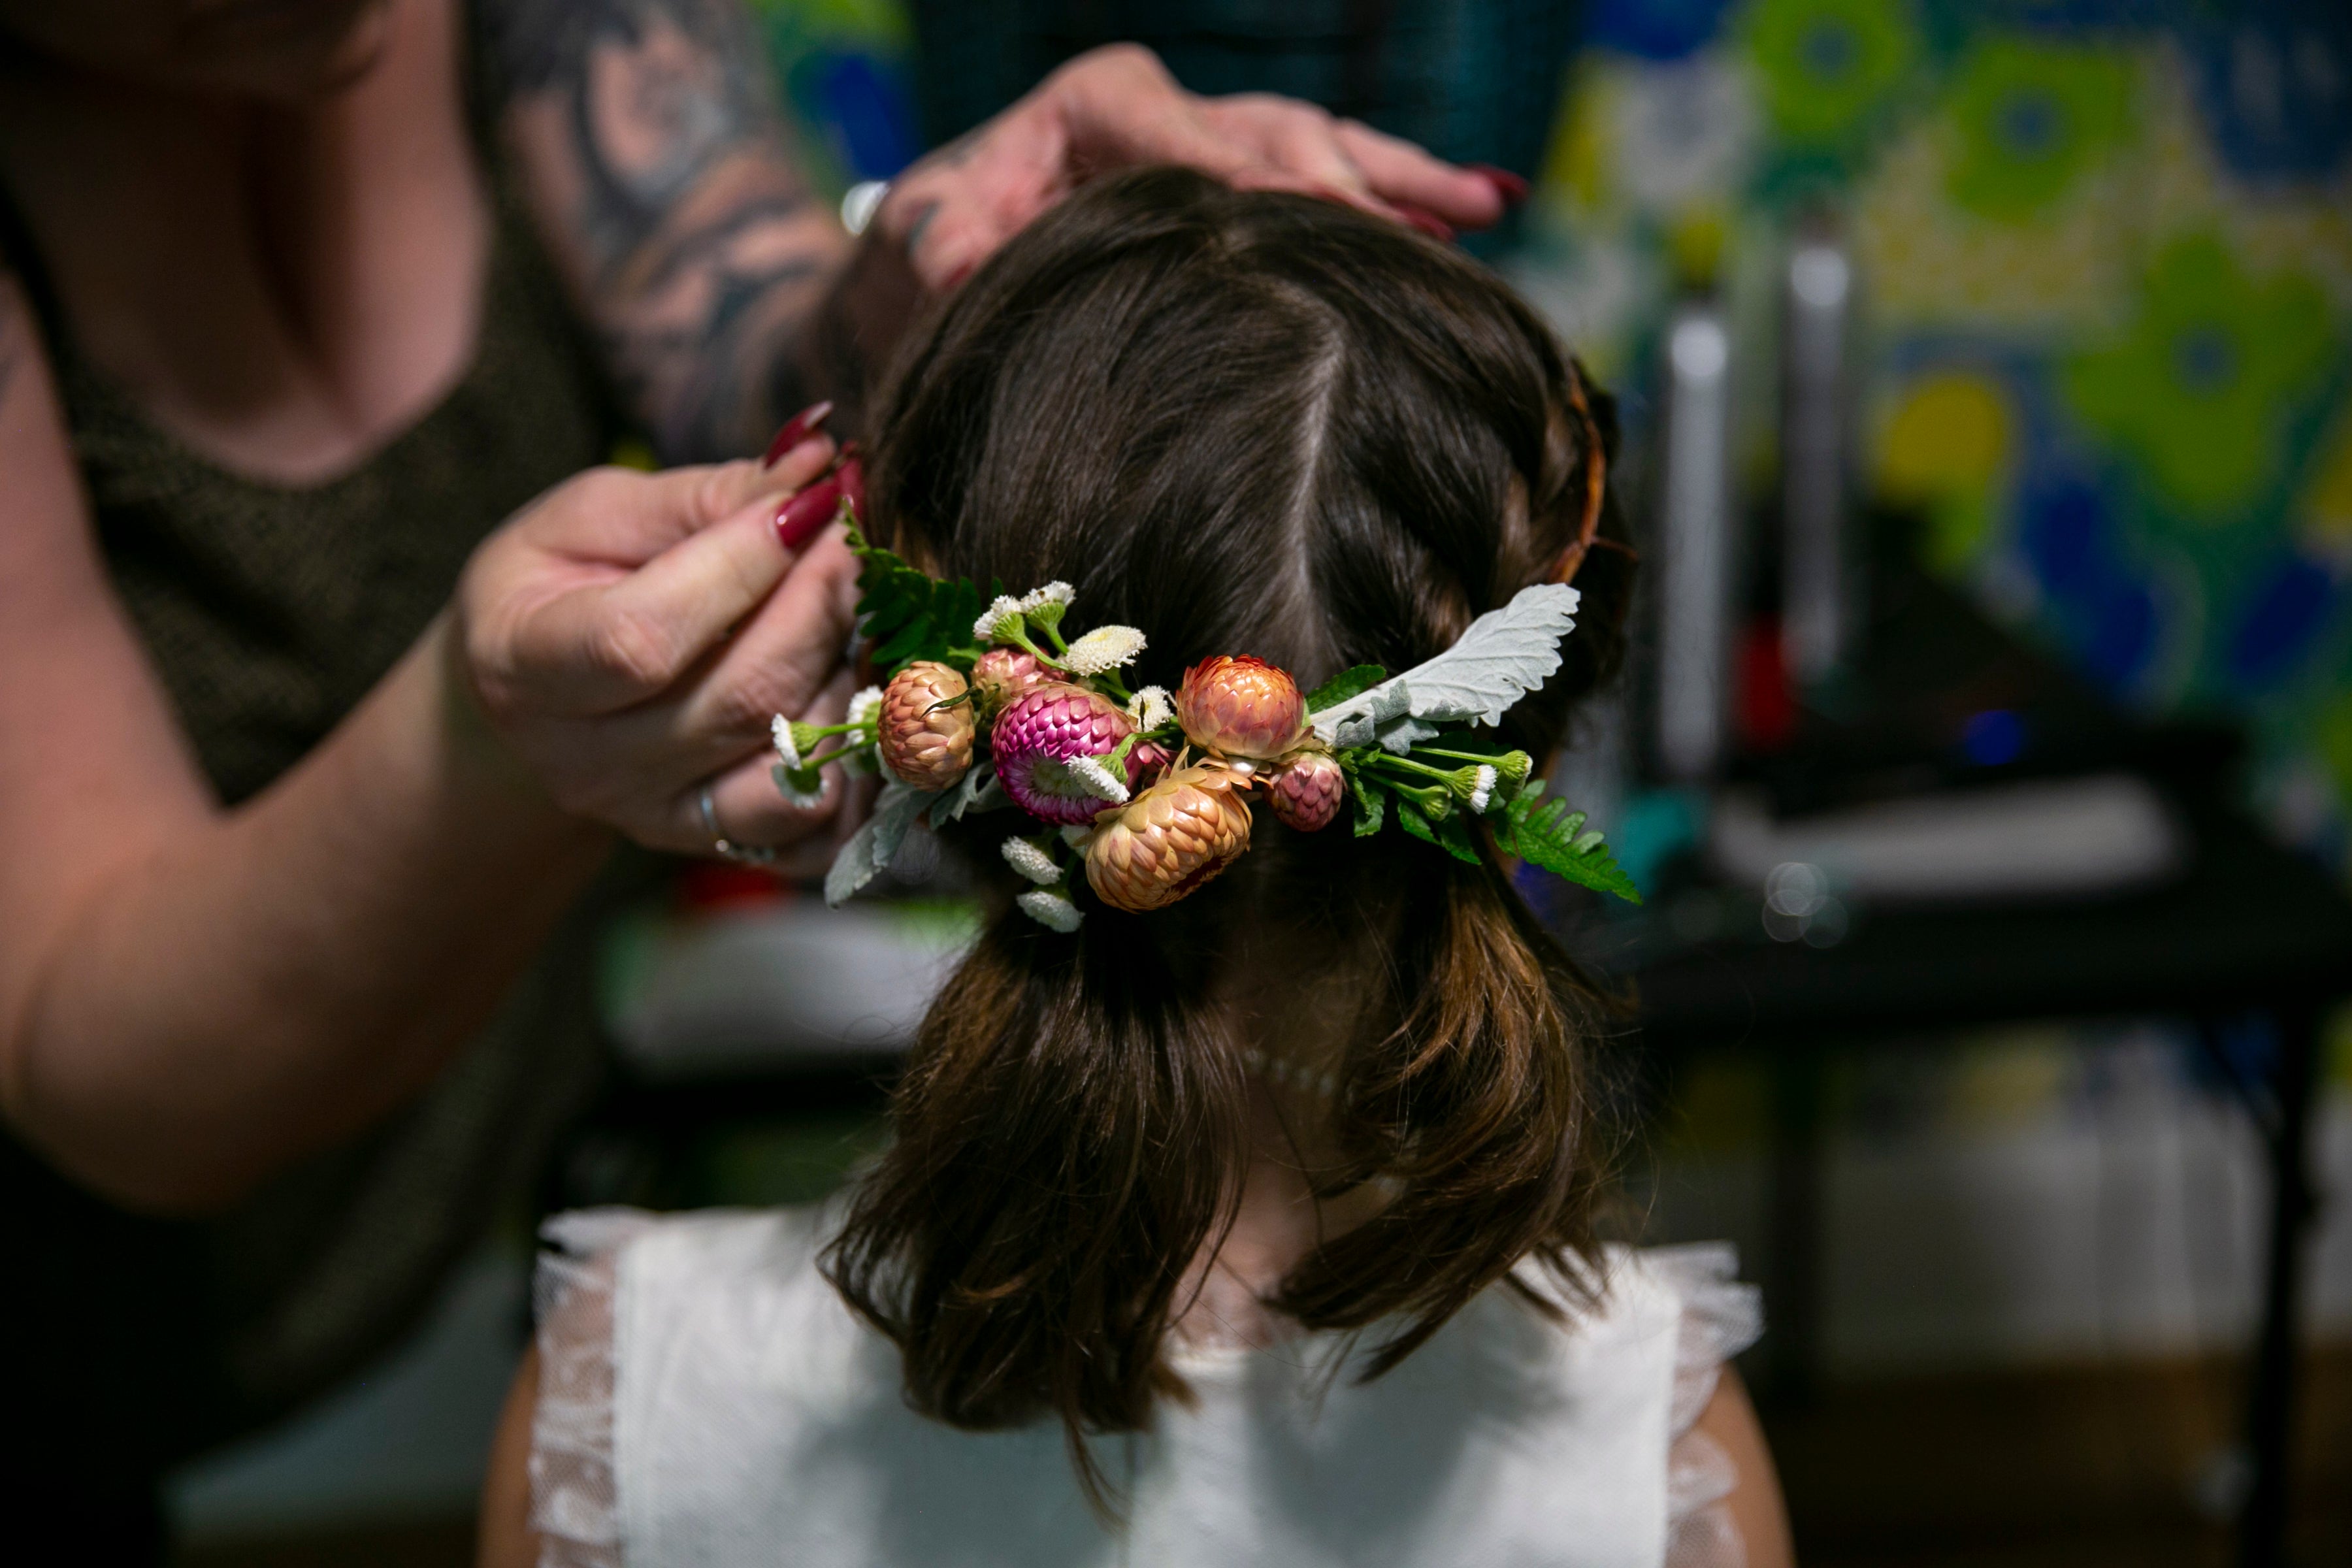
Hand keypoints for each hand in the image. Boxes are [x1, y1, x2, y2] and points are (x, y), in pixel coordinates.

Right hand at [454, 434, 862, 858]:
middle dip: (824, 601)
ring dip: (850, 669)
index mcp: (526, 668)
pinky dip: (863, 756)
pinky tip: (860, 683)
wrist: (532, 693)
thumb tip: (816, 466)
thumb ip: (704, 497)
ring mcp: (657, 816)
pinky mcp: (721, 844)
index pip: (646, 637)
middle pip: (742, 698)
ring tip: (857, 602)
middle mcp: (589, 763)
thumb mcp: (597, 514)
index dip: (746, 563)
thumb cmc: (561, 581)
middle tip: (862, 531)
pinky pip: (821, 823)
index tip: (816, 492)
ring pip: (794, 759)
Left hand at [872, 43, 1516, 292]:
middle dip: (1362, 181)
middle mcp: (1176, 109)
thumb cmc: (945, 236)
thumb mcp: (927, 235)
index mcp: (1103, 101)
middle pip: (1284, 138)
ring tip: (1491, 207)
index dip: (1255, 180)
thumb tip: (967, 264)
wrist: (954, 239)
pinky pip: (1334, 182)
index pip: (1193, 138)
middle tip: (1436, 223)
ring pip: (1328, 149)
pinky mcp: (1244, 181)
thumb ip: (944, 244)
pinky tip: (1477, 221)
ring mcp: (1217, 141)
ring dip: (1411, 182)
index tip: (1316, 215)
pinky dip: (1403, 202)